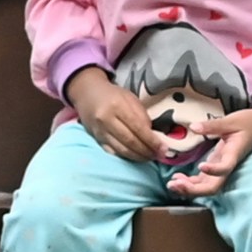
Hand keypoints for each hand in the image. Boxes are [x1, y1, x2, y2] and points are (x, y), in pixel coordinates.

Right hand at [66, 72, 185, 171]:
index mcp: (117, 106)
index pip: (138, 127)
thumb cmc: (113, 95)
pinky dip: (125, 157)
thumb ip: (142, 115)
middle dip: (147, 151)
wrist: (88, 94)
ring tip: (149, 158)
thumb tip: (152, 136)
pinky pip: (112, 152)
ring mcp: (100, 131)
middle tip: (159, 156)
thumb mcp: (130, 98)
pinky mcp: (96, 139)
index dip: (152, 141)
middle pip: (130, 141)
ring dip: (138, 157)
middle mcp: (106, 119)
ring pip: (121, 150)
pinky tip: (135, 157)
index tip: (163, 149)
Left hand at [182, 96, 251, 190]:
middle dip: (194, 190)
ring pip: (206, 187)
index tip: (201, 165)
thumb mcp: (231, 120)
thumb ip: (212, 125)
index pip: (225, 168)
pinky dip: (190, 183)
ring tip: (172, 184)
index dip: (214, 170)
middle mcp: (228, 166)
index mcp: (233, 154)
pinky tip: (177, 179)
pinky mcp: (216, 168)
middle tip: (175, 183)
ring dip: (189, 189)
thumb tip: (193, 127)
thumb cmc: (247, 122)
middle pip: (213, 187)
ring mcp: (221, 169)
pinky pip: (203, 181)